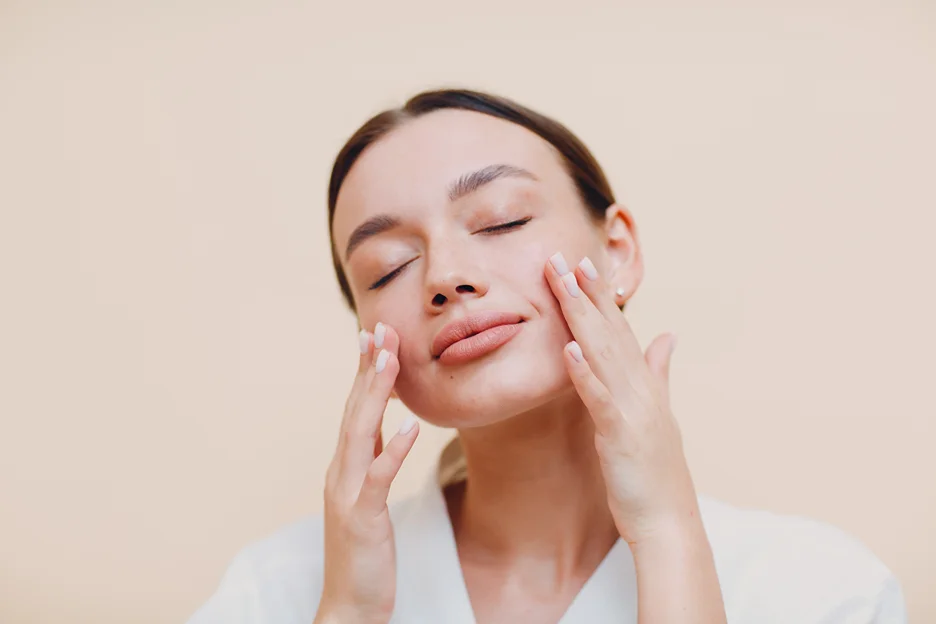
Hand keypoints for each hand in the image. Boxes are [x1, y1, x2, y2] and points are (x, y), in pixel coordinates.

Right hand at [316, 323, 418, 623]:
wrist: (349, 607)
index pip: (355, 410)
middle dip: (368, 369)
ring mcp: (347, 495)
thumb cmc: (363, 555)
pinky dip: (393, 449)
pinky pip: (379, 478)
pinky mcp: (362, 519)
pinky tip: (411, 425)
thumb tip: (386, 427)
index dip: (364, 372)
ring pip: (360, 434)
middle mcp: (340, 473)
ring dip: (375, 394)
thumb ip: (372, 461)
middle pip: (354, 411)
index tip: (374, 336)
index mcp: (344, 467)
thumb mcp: (368, 499)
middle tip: (379, 328)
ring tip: (390, 359)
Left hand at [544, 252, 699, 545]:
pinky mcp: (621, 434)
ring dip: (583, 316)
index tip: (582, 264)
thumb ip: (660, 372)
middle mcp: (641, 388)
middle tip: (563, 256)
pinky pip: (599, 398)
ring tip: (565, 283)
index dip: (601, 295)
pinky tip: (567, 348)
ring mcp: (632, 409)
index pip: (620, 329)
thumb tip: (667, 336)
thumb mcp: (659, 415)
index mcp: (644, 383)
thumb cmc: (656, 472)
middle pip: (609, 331)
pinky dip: (585, 372)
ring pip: (603, 353)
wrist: (668, 522)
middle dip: (586, 292)